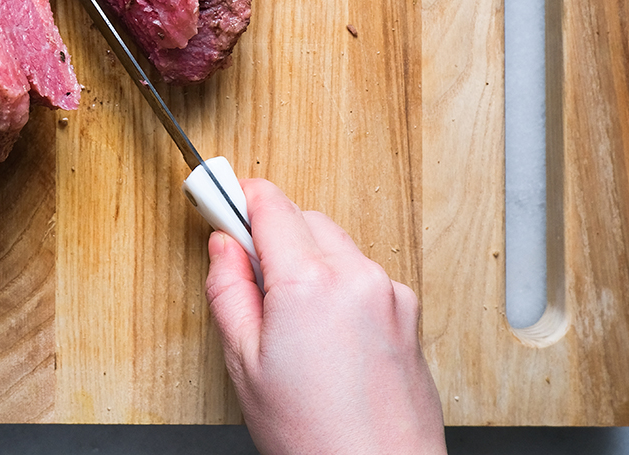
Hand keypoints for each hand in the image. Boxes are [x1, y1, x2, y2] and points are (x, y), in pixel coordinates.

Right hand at [205, 179, 445, 454]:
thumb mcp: (245, 363)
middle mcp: (356, 276)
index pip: (270, 204)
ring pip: (336, 244)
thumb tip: (223, 245)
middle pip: (304, 218)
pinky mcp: (408, 311)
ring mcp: (389, 292)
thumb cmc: (315, 437)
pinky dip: (340, 283)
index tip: (220, 198)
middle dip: (273, 234)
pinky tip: (325, 332)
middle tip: (249, 272)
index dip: (238, 197)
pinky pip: (363, 273)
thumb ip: (228, 290)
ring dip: (308, 258)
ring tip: (290, 318)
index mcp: (309, 283)